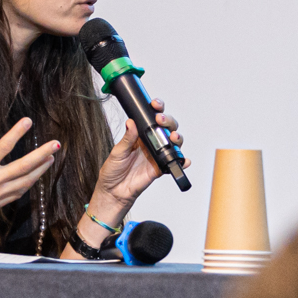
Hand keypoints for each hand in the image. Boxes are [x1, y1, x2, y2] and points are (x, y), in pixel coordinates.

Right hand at [0, 118, 58, 252]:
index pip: (3, 147)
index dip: (16, 133)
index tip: (28, 121)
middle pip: (23, 166)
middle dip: (41, 154)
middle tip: (56, 144)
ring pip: (26, 181)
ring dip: (41, 169)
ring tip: (51, 158)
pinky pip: (19, 193)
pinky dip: (30, 183)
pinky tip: (37, 176)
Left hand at [90, 99, 188, 222]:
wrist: (114, 192)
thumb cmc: (112, 171)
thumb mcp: (117, 152)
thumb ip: (127, 138)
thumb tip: (131, 122)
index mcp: (140, 135)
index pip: (151, 118)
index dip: (157, 109)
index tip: (155, 105)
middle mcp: (151, 143)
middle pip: (167, 127)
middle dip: (168, 121)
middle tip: (161, 120)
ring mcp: (157, 155)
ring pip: (174, 142)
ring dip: (177, 138)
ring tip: (173, 137)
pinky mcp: (161, 168)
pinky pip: (175, 162)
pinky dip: (183, 161)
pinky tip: (184, 160)